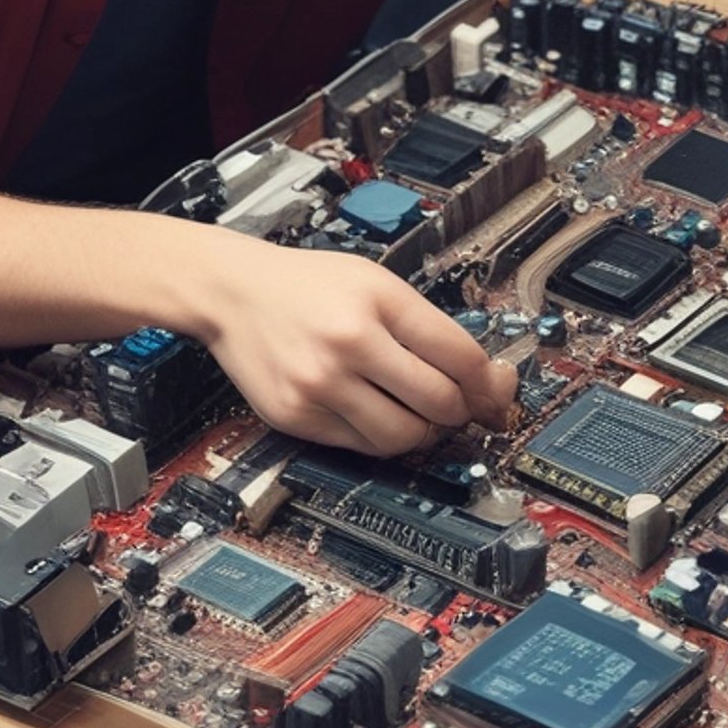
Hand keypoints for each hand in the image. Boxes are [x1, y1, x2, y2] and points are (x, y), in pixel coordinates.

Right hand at [193, 239, 518, 455]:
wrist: (233, 292)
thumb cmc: (310, 284)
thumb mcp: (376, 282)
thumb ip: (426, 325)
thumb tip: (482, 377)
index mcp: (379, 300)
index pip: (461, 356)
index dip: (489, 381)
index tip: (495, 389)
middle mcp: (349, 343)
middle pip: (439, 401)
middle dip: (461, 409)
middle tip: (460, 404)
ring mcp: (319, 385)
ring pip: (404, 436)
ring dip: (425, 431)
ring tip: (420, 412)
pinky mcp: (296, 417)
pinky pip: (362, 445)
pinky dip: (382, 436)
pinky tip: (380, 413)